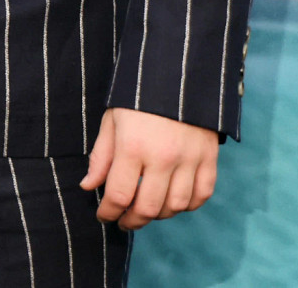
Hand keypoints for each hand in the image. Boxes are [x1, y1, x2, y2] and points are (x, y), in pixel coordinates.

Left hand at [81, 107, 218, 228]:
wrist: (178, 75)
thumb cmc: (138, 99)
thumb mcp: (111, 121)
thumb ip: (101, 156)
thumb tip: (88, 186)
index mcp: (132, 147)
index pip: (119, 195)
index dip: (108, 211)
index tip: (103, 215)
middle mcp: (163, 157)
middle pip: (149, 208)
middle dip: (132, 220)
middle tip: (123, 221)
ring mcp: (190, 159)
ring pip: (176, 206)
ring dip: (159, 215)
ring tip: (146, 210)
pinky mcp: (209, 157)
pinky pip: (202, 194)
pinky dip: (188, 205)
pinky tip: (174, 202)